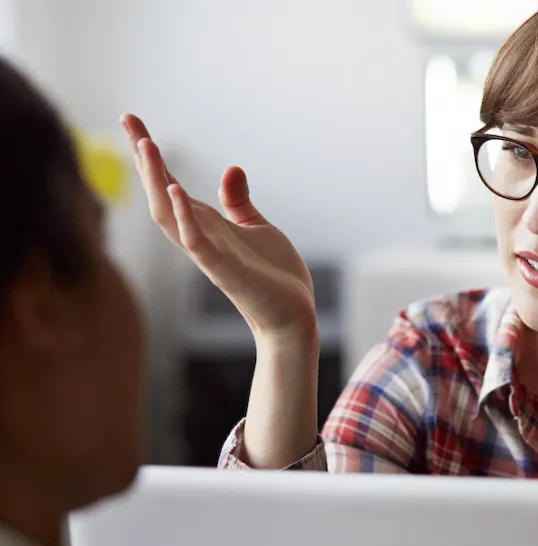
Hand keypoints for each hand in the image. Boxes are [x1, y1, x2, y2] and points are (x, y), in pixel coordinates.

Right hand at [121, 114, 316, 340]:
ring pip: (170, 215)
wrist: (292, 316)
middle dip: (144, 158)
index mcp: (206, 224)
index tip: (133, 121)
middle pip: (159, 193)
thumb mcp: (256, 227)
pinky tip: (176, 191)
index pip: (168, 184)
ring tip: (147, 145)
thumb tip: (231, 168)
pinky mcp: (225, 271)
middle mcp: (199, 236)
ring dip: (157, 181)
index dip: (150, 156)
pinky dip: (184, 218)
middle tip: (128, 119)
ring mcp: (208, 254)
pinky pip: (196, 243)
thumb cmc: (273, 276)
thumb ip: (237, 201)